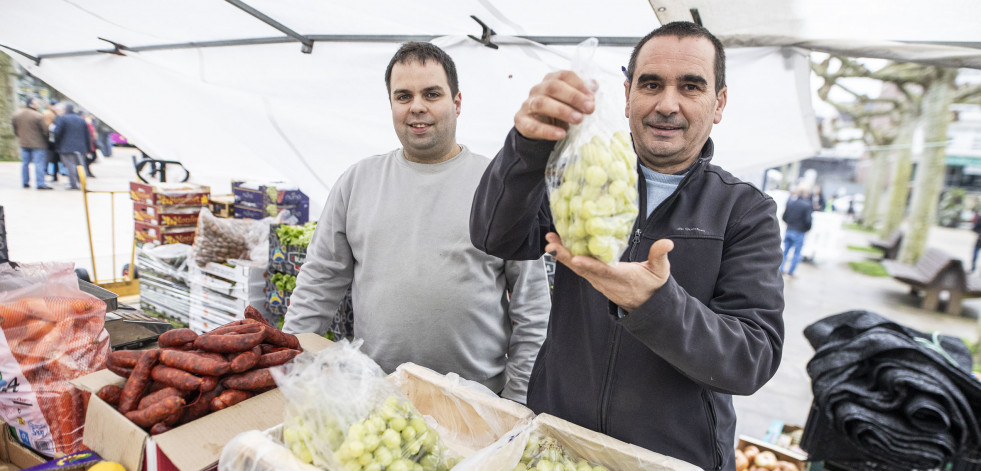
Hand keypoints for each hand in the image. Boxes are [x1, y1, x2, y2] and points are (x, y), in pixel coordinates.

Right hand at [514, 70, 595, 140]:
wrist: (535, 127)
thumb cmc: (554, 111)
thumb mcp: (569, 102)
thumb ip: (581, 93)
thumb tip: (594, 85)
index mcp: (550, 81)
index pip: (564, 76)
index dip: (579, 85)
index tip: (591, 98)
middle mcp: (538, 90)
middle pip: (553, 87)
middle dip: (574, 97)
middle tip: (589, 108)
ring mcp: (528, 104)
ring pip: (542, 103)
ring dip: (562, 111)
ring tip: (578, 119)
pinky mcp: (522, 121)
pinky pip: (533, 125)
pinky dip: (548, 130)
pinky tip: (561, 134)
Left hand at [545, 232, 673, 311]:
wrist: (646, 305)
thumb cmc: (653, 286)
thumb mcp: (660, 272)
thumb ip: (660, 256)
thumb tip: (667, 243)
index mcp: (621, 277)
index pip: (604, 270)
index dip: (590, 265)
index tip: (575, 259)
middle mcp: (605, 281)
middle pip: (583, 269)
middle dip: (566, 257)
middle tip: (551, 244)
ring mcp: (598, 281)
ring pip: (578, 268)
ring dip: (563, 255)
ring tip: (551, 241)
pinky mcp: (595, 279)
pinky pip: (580, 268)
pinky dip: (568, 258)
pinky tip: (559, 246)